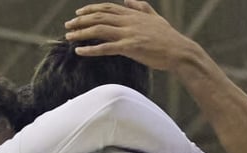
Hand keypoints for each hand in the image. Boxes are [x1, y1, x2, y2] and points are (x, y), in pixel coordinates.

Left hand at [65, 1, 195, 71]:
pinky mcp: (130, 48)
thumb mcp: (154, 17)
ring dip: (81, 33)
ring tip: (69, 37)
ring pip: (99, 30)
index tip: (78, 12)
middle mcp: (128, 21)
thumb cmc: (168, 37)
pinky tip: (79, 51)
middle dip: (81, 20)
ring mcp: (128, 34)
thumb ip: (140, 6)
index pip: (107, 8)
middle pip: (99, 17)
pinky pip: (105, 48)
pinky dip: (90, 50)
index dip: (91, 9)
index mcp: (133, 14)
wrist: (179, 51)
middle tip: (68, 25)